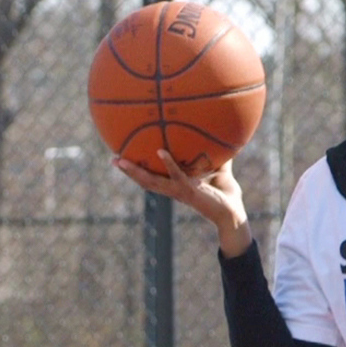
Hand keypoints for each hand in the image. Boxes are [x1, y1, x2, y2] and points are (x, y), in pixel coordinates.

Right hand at [112, 150, 252, 256]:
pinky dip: (168, 163)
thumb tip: (218, 134)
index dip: (137, 170)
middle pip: (144, 181)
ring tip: (121, 160)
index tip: (124, 159)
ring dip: (135, 172)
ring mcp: (179, 191)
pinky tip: (160, 151)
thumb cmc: (225, 193)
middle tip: (112, 160)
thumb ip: (214, 155)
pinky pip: (176, 175)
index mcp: (175, 187)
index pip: (152, 178)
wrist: (233, 212)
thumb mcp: (217, 169)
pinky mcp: (189, 190)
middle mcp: (172, 190)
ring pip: (151, 181)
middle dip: (128, 171)